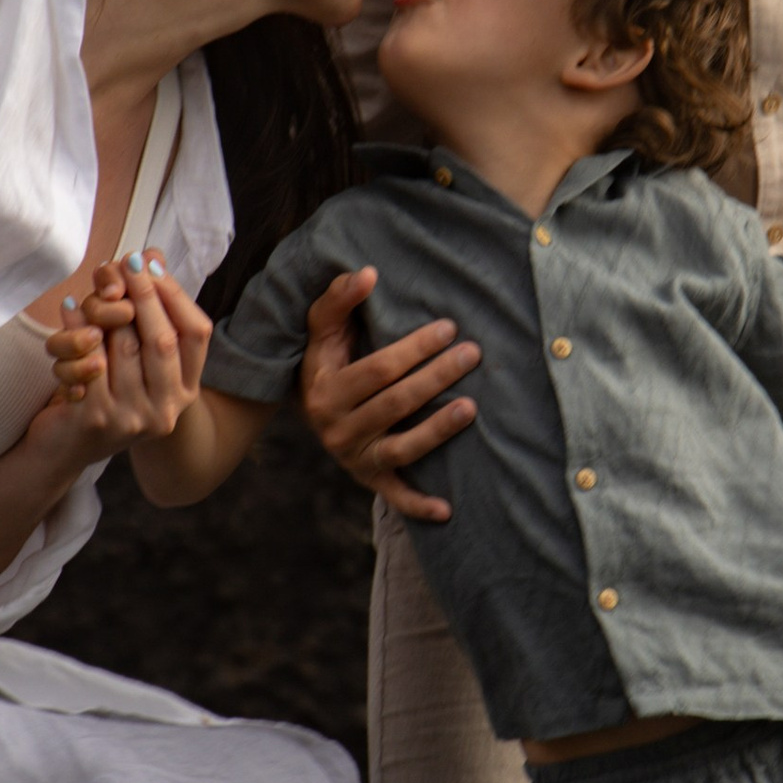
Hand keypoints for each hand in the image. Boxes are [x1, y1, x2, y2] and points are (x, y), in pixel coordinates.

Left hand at [41, 256, 209, 455]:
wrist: (64, 447)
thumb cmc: (104, 389)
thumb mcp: (134, 355)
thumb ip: (149, 313)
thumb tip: (152, 256)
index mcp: (185, 391)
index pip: (196, 334)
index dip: (176, 295)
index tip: (151, 265)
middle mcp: (167, 410)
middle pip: (163, 339)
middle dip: (143, 294)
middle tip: (126, 262)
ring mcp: (133, 418)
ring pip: (124, 346)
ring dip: (106, 309)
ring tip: (94, 287)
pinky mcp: (97, 420)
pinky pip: (88, 360)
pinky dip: (76, 328)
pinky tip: (69, 308)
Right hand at [297, 263, 478, 522]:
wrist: (308, 410)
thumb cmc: (327, 361)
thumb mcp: (322, 330)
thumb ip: (340, 298)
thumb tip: (368, 273)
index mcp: (327, 390)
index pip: (379, 368)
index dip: (415, 348)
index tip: (449, 328)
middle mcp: (337, 429)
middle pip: (397, 402)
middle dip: (437, 376)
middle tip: (473, 353)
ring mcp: (355, 457)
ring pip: (403, 446)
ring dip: (438, 429)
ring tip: (472, 406)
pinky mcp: (370, 479)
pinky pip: (395, 496)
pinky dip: (419, 506)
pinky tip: (448, 509)